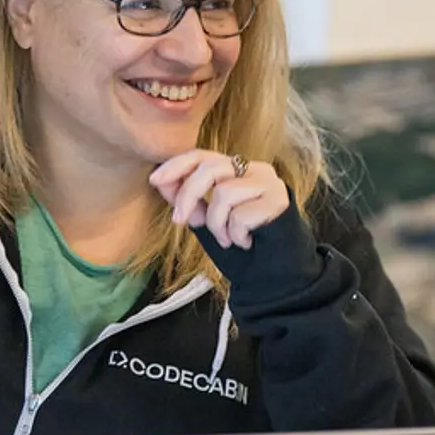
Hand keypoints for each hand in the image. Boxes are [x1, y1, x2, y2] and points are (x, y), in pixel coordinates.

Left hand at [149, 150, 288, 249]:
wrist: (276, 278)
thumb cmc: (244, 251)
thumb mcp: (207, 223)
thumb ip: (189, 201)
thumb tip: (161, 182)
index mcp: (239, 171)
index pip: (204, 156)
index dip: (177, 165)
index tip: (154, 180)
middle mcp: (256, 171)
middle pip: (211, 168)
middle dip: (188, 195)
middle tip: (179, 222)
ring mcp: (271, 184)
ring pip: (225, 193)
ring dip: (217, 225)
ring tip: (229, 239)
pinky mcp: (279, 202)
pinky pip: (241, 214)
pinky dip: (236, 235)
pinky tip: (248, 243)